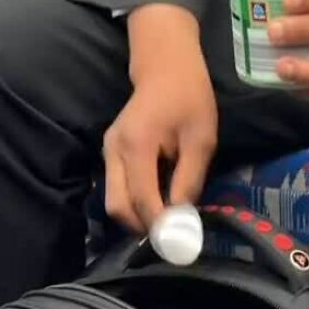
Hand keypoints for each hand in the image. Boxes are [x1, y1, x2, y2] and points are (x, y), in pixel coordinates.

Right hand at [103, 42, 217, 233]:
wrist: (165, 66)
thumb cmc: (189, 98)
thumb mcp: (201, 140)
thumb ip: (189, 180)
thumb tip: (182, 218)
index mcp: (136, 145)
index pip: (142, 200)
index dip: (160, 226)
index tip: (181, 242)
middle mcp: (113, 151)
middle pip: (117, 208)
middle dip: (143, 228)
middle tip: (173, 236)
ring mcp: (107, 152)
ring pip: (114, 202)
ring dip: (138, 218)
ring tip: (168, 220)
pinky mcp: (109, 154)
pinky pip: (117, 189)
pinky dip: (135, 203)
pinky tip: (159, 202)